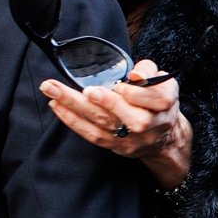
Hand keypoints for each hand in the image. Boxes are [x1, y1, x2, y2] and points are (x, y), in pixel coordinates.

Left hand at [40, 59, 192, 188]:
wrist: (163, 137)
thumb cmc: (157, 103)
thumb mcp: (162, 81)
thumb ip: (148, 71)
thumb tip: (134, 75)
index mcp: (164, 105)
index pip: (152, 99)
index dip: (135, 93)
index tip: (120, 85)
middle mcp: (149, 125)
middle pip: (130, 117)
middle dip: (107, 103)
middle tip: (87, 90)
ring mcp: (131, 139)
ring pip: (103, 124)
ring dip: (76, 106)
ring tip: (54, 90)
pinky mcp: (114, 146)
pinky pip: (91, 134)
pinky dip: (72, 120)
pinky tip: (57, 105)